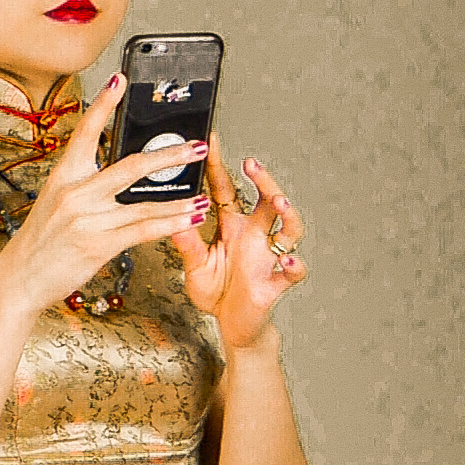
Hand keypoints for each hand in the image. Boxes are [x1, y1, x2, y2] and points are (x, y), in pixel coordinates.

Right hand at [0, 75, 210, 322]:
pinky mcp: (96, 244)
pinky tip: (188, 219)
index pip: (85, 132)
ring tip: (203, 195)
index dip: (103, 104)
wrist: (19, 280)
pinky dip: (170, 224)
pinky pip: (141, 230)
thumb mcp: (55, 205)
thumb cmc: (40, 244)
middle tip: (197, 146)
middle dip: (169, 155)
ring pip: (143, 203)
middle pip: (130, 165)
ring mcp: (86, 219)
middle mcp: (75, 193)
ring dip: (179, 199)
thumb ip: (84, 188)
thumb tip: (118, 176)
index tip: (120, 79)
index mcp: (64, 177)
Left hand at [171, 139, 307, 351]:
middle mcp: (255, 236)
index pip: (226, 190)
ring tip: (279, 202)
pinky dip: (293, 265)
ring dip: (287, 213)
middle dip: (264, 181)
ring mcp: (268, 257)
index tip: (211, 140)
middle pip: (266, 201)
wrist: (231, 325)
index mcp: (232, 227)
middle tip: (252, 164)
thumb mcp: (193, 267)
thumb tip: (171, 219)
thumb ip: (186, 245)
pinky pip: (292, 272)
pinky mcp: (276, 283)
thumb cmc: (215, 291)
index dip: (219, 165)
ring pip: (289, 229)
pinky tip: (285, 260)